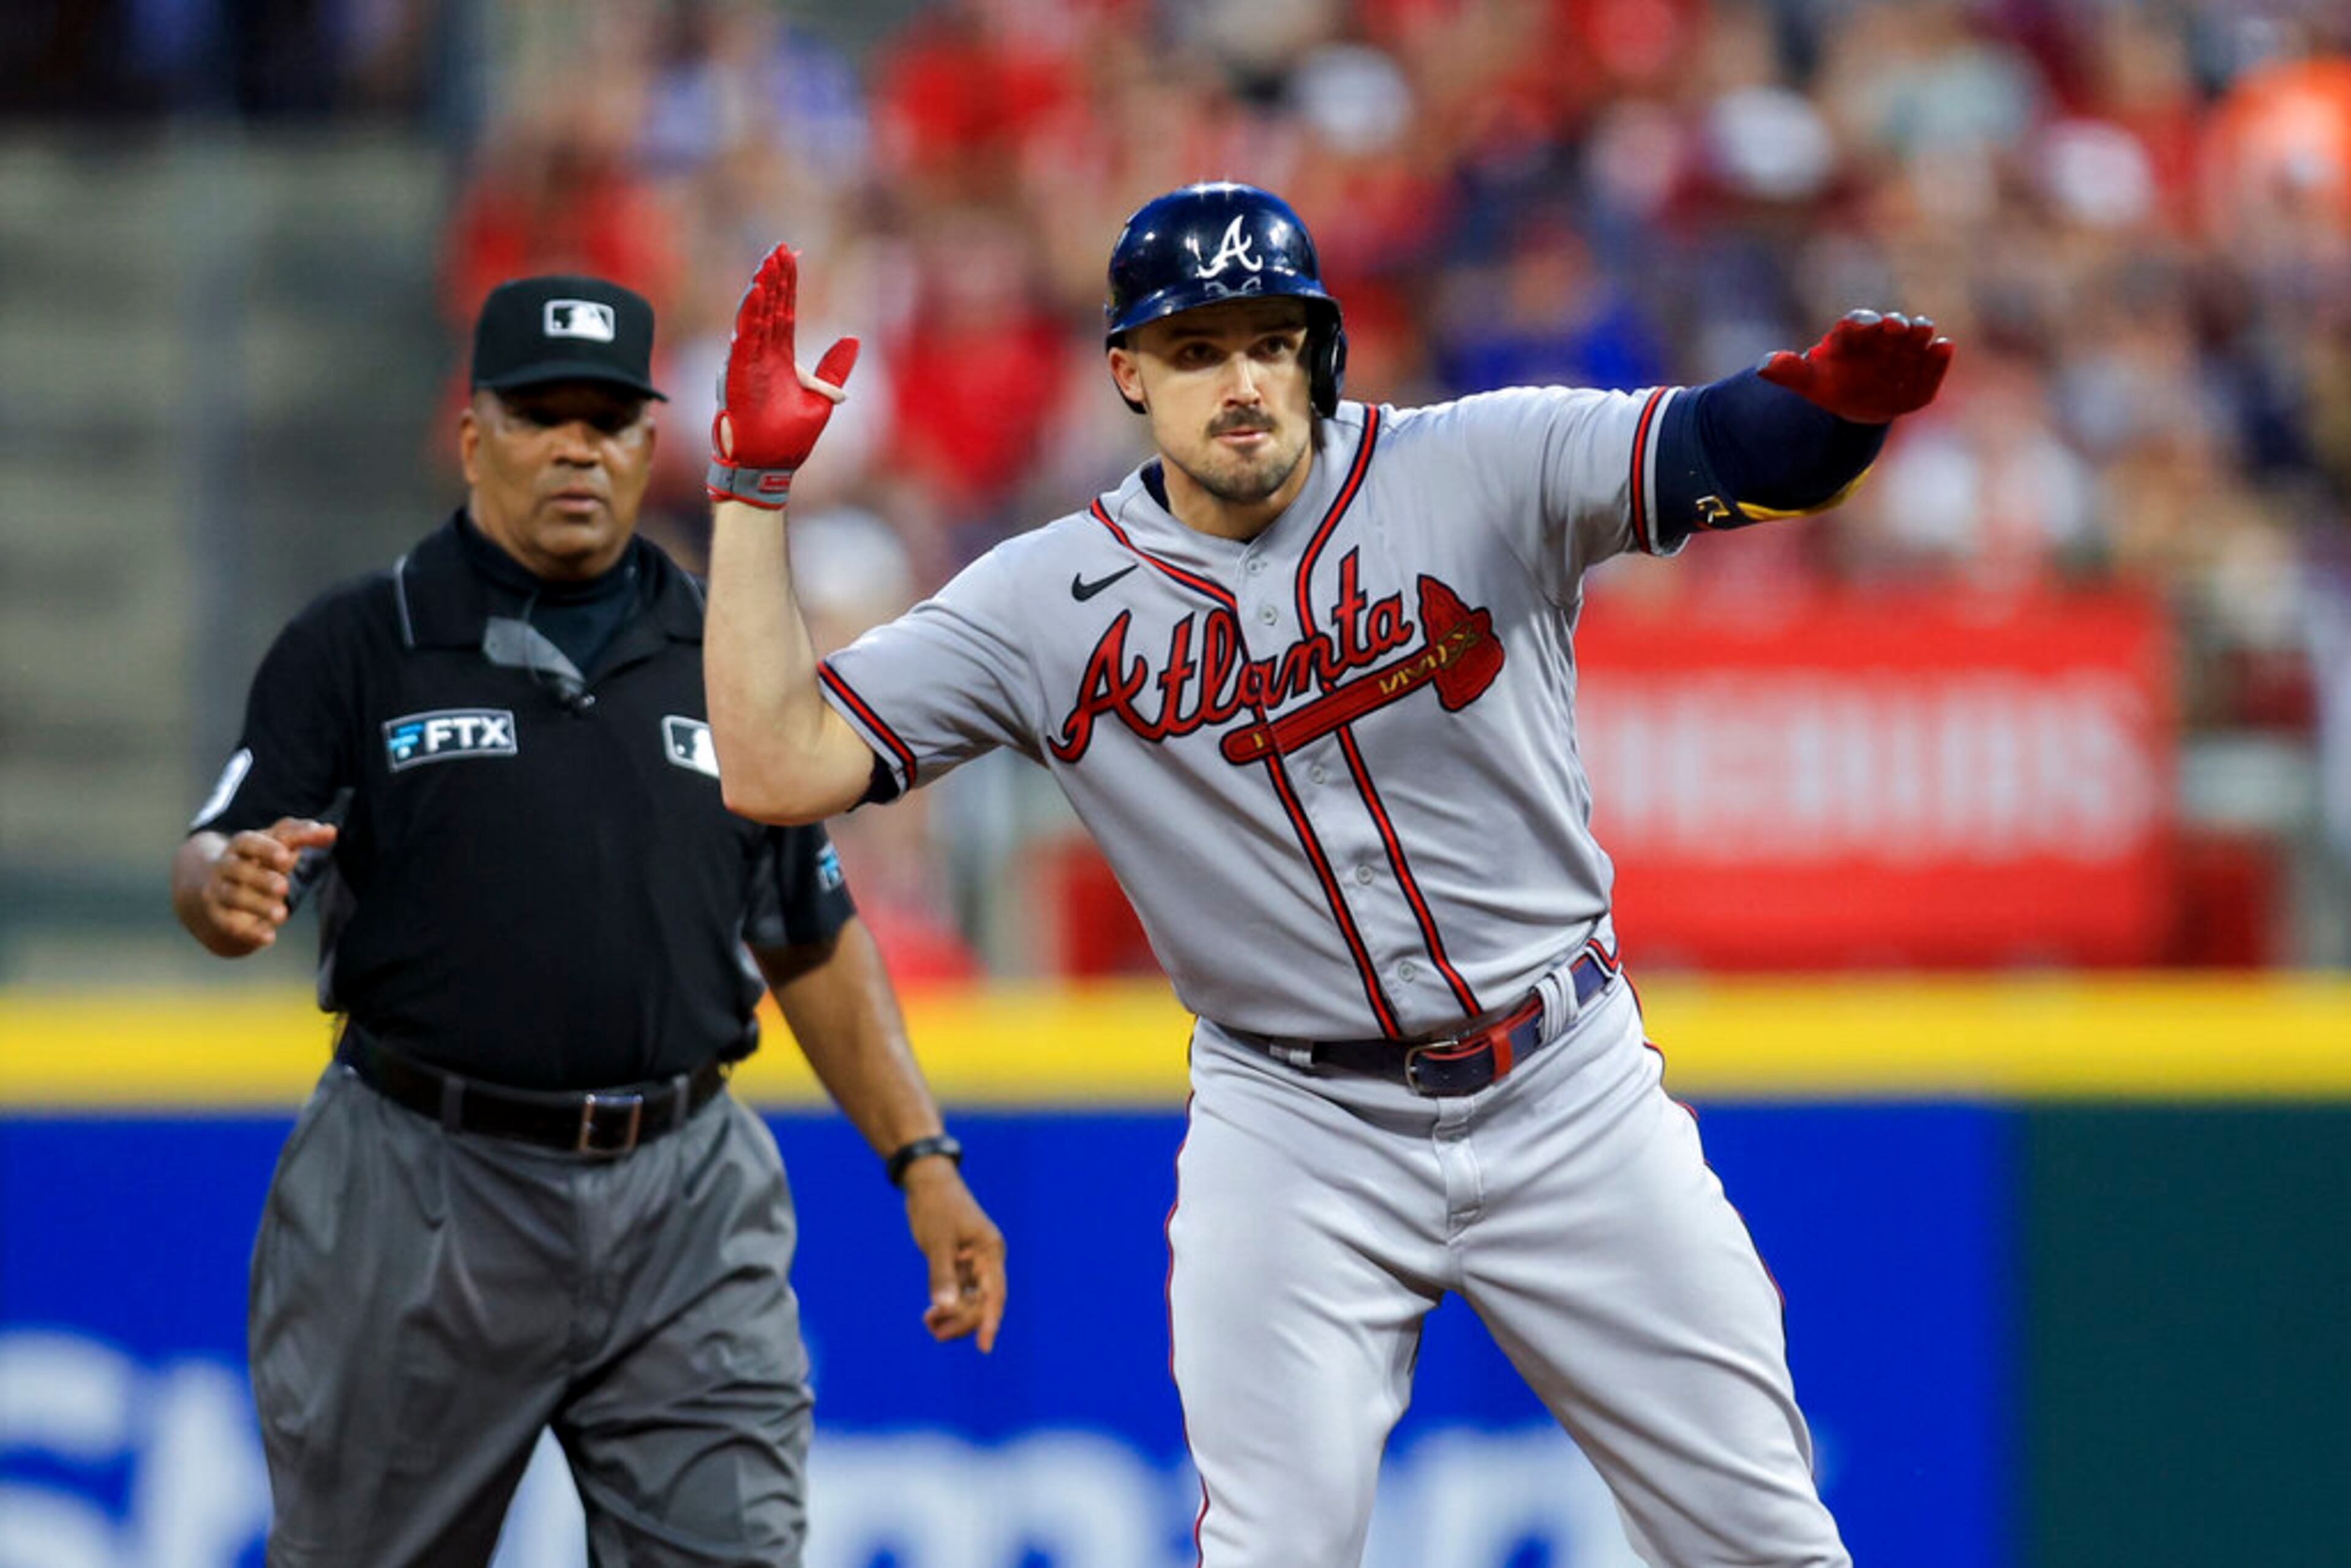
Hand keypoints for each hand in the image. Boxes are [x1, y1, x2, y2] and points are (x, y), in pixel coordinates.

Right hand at [198, 818, 335, 952]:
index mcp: (241, 846)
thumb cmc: (258, 862)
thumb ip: (302, 835)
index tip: (287, 857)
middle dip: (261, 879)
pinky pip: (230, 925)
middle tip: (284, 887)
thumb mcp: (277, 845)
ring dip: (257, 906)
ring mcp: (219, 892)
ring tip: (283, 915)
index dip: (266, 849)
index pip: (248, 842)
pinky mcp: (218, 917)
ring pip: (234, 897)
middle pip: (238, 870)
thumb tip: (331, 831)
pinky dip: (248, 933)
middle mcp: (226, 867)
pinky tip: (269, 938)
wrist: (219, 891)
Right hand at [707, 245, 859, 507]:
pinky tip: (756, 292)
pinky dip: (750, 315)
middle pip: (769, 308)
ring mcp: (749, 364)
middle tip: (779, 248)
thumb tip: (852, 339)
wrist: (770, 467)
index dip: (788, 285)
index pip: (784, 313)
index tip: (790, 256)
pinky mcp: (740, 375)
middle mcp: (762, 356)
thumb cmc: (789, 440)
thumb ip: (832, 369)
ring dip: (761, 290)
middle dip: (774, 278)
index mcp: (780, 360)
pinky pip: (744, 340)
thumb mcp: (821, 400)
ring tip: (767, 263)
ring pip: (755, 318)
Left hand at [903, 1160, 1006, 1352]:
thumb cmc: (936, 1207)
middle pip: (982, 1303)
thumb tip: (943, 1308)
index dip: (989, 1322)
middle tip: (934, 1331)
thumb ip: (941, 1275)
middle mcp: (987, 1260)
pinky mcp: (960, 1264)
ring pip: (971, 1301)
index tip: (984, 1348)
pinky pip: (959, 1293)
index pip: (994, 1294)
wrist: (927, 1183)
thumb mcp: (937, 1242)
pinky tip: (930, 1315)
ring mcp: (974, 1264)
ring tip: (929, 1324)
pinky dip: (947, 1306)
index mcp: (990, 1252)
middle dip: (962, 1321)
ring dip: (953, 1317)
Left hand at [1758, 309, 1953, 423]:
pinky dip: (1940, 356)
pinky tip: (1944, 348)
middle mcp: (1884, 335)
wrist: (1857, 403)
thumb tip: (1762, 368)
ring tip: (1923, 333)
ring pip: (1918, 335)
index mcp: (1854, 333)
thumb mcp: (1808, 381)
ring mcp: (1908, 350)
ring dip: (1921, 334)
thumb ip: (1788, 371)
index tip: (1867, 324)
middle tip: (1897, 327)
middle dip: (1896, 325)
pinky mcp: (1925, 370)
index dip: (1863, 323)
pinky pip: (1936, 361)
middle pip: (1892, 325)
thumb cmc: (1830, 384)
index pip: (1858, 323)